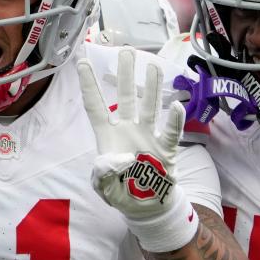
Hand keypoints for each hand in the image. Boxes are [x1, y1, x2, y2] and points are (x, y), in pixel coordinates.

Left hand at [77, 47, 184, 221]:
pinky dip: (175, 120)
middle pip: (125, 98)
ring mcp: (148, 137)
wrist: (147, 208)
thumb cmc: (121, 193)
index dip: (89, 86)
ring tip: (154, 65)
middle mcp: (128, 130)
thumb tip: (119, 157)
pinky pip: (171, 132)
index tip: (82, 62)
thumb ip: (103, 174)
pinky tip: (177, 105)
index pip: (96, 107)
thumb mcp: (104, 188)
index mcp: (108, 137)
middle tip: (127, 50)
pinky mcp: (166, 149)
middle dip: (125, 75)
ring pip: (149, 107)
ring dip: (151, 87)